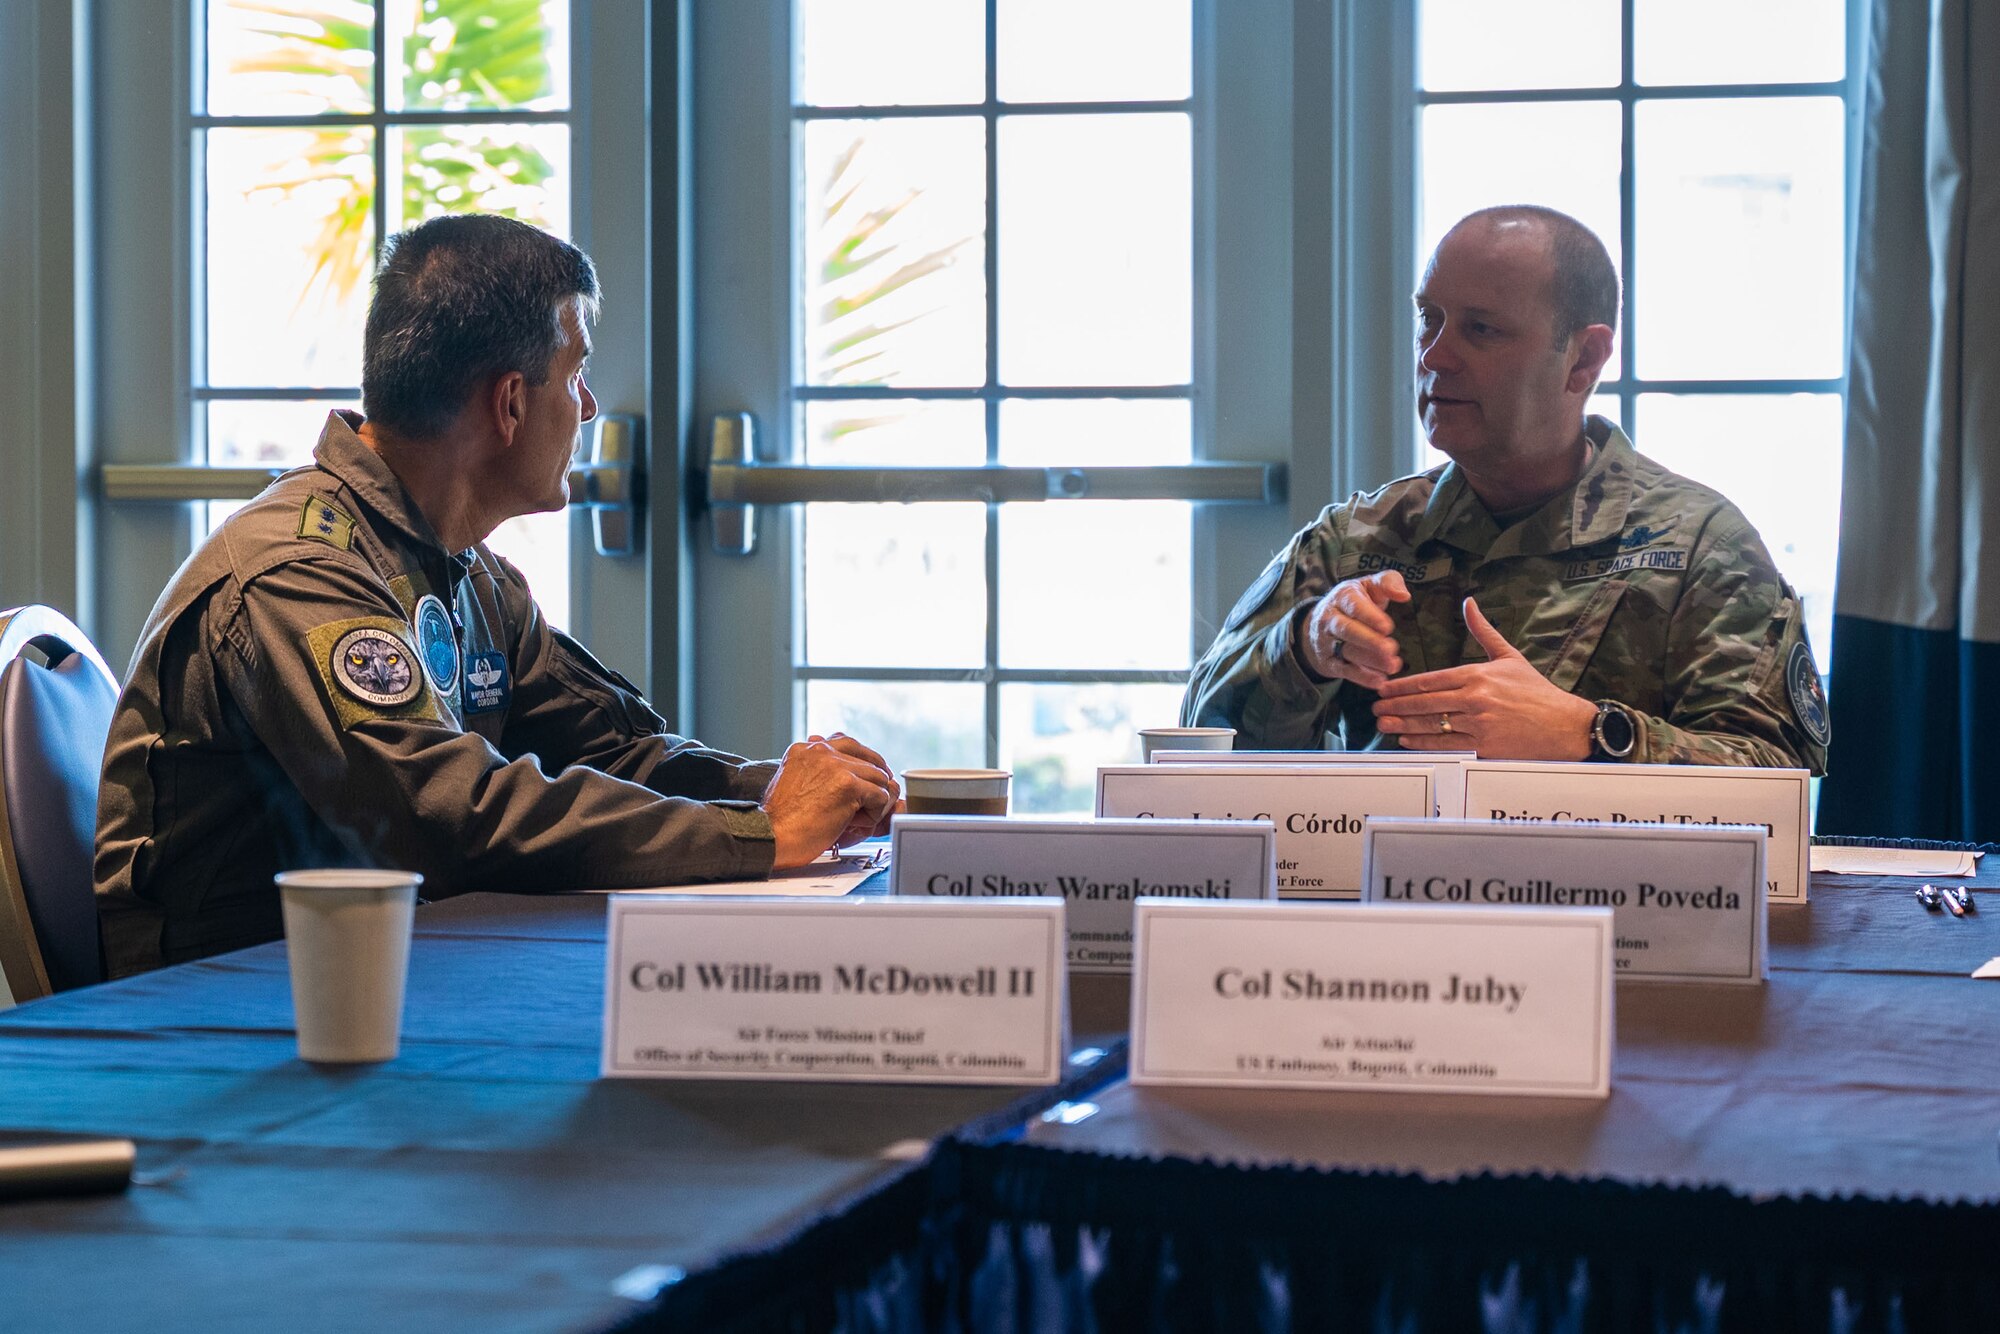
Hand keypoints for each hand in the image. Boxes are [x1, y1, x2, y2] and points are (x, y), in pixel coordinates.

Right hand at [762, 733, 898, 868]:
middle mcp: (821, 751)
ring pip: (879, 777)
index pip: (848, 744)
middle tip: (870, 802)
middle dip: (873, 782)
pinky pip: (881, 795)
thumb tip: (839, 771)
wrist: (771, 837)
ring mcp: (836, 766)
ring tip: (855, 818)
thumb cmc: (781, 822)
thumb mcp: (793, 783)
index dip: (863, 763)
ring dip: (873, 801)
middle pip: (869, 758)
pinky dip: (874, 814)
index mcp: (806, 749)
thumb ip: (815, 771)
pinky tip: (855, 824)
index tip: (867, 780)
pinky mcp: (848, 785)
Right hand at [1297, 571, 1410, 689]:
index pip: (1354, 606)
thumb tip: (1403, 595)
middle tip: (1391, 649)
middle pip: (1347, 630)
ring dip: (1370, 660)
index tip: (1387, 627)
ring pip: (1347, 651)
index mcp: (1343, 597)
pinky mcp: (1329, 662)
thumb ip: (1388, 582)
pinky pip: (1344, 671)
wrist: (1321, 623)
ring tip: (1392, 665)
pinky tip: (1380, 680)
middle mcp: (1330, 619)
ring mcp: (1327, 642)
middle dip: (1369, 641)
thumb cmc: (1355, 601)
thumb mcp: (1369, 585)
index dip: (1369, 616)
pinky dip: (1362, 677)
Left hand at [1370, 597, 1596, 758]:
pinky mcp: (1484, 747)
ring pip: (1432, 724)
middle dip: (1396, 705)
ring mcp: (1479, 724)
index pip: (1431, 679)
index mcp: (1478, 675)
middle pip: (1425, 702)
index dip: (1403, 685)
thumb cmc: (1536, 691)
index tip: (1384, 687)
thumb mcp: (1509, 656)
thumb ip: (1483, 631)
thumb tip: (1469, 603)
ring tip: (1383, 723)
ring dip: (1403, 724)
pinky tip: (1406, 739)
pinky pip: (1446, 745)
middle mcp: (1475, 699)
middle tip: (1375, 707)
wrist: (1564, 724)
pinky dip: (1423, 742)